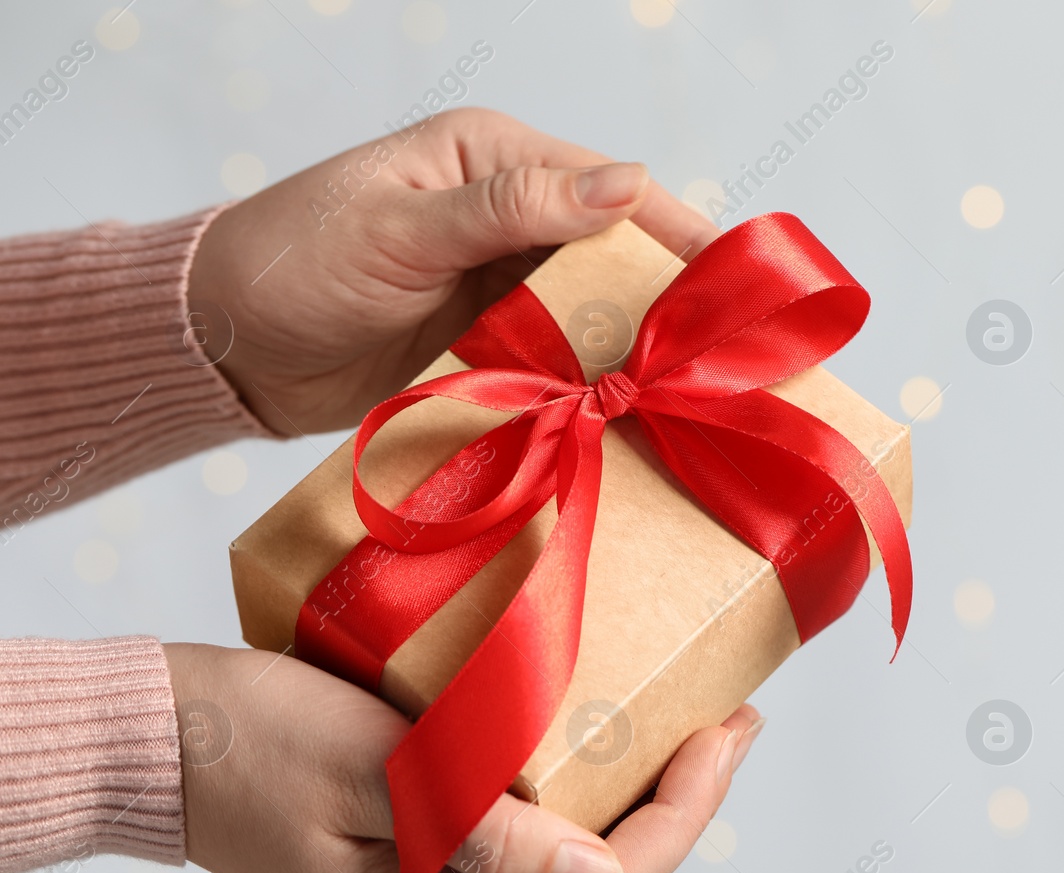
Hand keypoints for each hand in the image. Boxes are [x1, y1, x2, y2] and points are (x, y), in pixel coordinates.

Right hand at [165, 642, 763, 872]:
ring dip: (634, 806)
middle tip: (732, 724)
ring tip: (690, 731)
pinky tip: (607, 748)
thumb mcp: (377, 773)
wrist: (160, 738)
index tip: (732, 732)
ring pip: (568, 872)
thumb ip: (491, 830)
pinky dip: (579, 801)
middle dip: (677, 810)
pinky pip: (527, 849)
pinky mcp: (416, 867)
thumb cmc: (254, 740)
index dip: (682, 816)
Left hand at [187, 107, 719, 434]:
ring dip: (629, 356)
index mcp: (494, 162)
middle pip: (617, 260)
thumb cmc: (292, 261)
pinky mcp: (489, 349)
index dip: (680, 237)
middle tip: (724, 363)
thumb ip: (510, 208)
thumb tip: (625, 184)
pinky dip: (586, 390)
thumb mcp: (401, 227)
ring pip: (592, 317)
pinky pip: (555, 365)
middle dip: (668, 307)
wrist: (224, 348)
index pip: (614, 192)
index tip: (738, 289)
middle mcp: (511, 221)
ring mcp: (501, 289)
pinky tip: (622, 420)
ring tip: (686, 401)